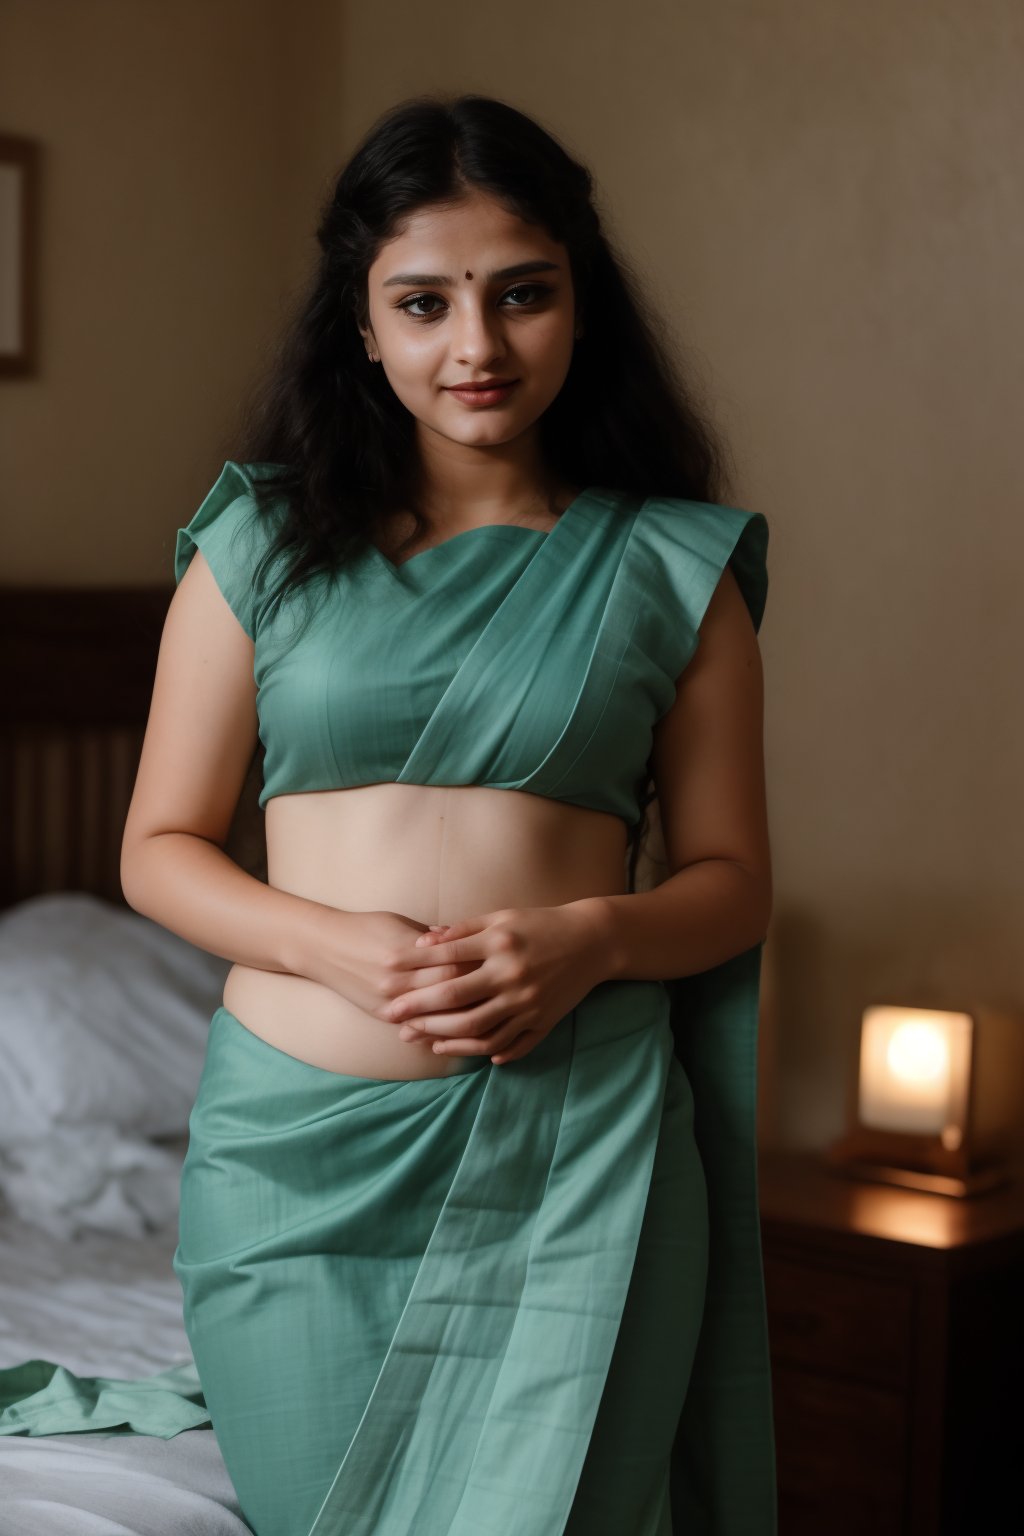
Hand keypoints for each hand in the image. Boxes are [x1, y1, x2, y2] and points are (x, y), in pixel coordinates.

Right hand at [295, 907, 483, 1022]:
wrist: (322, 947)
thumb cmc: (364, 927)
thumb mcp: (399, 922)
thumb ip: (432, 936)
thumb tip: (466, 940)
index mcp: (405, 950)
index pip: (454, 962)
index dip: (479, 966)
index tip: (499, 964)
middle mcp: (398, 978)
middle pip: (449, 991)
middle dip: (478, 992)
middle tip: (503, 992)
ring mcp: (389, 1000)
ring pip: (435, 1014)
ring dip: (462, 1016)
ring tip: (489, 1015)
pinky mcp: (381, 1013)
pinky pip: (416, 1025)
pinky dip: (438, 1027)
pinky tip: (460, 1030)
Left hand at [384, 902, 612, 1063]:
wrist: (593, 941)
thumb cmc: (541, 924)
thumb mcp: (502, 918)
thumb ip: (462, 930)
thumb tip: (422, 941)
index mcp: (499, 944)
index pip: (446, 959)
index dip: (412, 969)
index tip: (386, 977)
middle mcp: (512, 975)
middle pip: (455, 1000)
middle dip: (419, 1010)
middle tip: (392, 1017)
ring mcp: (528, 1002)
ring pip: (478, 1030)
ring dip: (445, 1037)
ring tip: (423, 1039)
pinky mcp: (543, 1021)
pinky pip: (511, 1044)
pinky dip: (487, 1052)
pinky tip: (465, 1052)